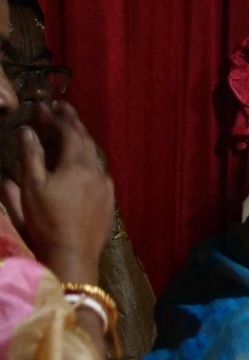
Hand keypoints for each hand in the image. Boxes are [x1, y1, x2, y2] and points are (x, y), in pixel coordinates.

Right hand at [0, 103, 114, 283]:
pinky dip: (90, 160)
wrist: (73, 254)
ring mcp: (106, 187)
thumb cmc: (47, 220)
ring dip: (83, 141)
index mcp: (78, 164)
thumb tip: (28, 131)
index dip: (58, 117)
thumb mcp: (32, 186)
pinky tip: (85, 162)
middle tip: (63, 109)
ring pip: (95, 156)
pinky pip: (100, 173)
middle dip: (73, 123)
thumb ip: (31, 155)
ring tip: (72, 131)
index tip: (48, 106)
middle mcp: (97, 172)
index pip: (70, 132)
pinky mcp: (108, 202)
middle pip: (86, 141)